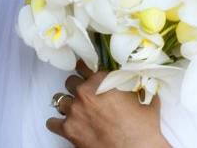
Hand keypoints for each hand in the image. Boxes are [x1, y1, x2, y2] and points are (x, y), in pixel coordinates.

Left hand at [46, 61, 170, 147]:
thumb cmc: (142, 127)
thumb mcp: (144, 98)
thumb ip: (136, 86)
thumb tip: (138, 82)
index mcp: (102, 81)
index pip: (83, 65)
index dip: (85, 69)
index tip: (85, 73)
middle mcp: (85, 93)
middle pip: (70, 82)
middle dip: (77, 87)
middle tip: (86, 95)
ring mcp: (74, 111)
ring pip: (59, 99)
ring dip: (68, 103)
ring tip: (77, 110)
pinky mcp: (68, 130)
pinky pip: (52, 122)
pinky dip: (58, 123)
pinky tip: (67, 124)